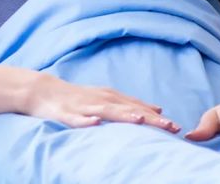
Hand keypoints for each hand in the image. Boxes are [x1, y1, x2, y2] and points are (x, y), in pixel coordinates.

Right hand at [23, 73, 179, 132]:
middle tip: (170, 126)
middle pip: (128, 110)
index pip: (138, 108)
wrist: (43, 90)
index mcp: (111, 98)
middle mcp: (101, 100)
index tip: (177, 128)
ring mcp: (83, 106)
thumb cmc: (77, 96)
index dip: (157, 117)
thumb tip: (157, 109)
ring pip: (106, 112)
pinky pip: (76, 119)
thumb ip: (130, 104)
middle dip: (149, 118)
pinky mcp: (66, 113)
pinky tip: (94, 123)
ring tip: (139, 120)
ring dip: (123, 115)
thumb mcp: (106, 97)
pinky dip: (85, 120)